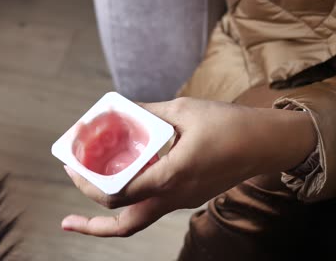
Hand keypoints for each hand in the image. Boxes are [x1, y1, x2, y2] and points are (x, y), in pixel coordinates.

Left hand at [61, 97, 315, 236]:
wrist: (266, 144)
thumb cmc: (229, 124)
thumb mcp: (183, 110)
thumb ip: (148, 113)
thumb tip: (119, 110)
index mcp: (173, 174)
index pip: (120, 194)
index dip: (90, 185)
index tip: (72, 167)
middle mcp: (175, 195)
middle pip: (126, 224)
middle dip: (92, 224)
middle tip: (69, 216)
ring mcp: (182, 200)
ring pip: (139, 220)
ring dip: (109, 218)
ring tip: (85, 209)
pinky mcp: (187, 196)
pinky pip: (152, 205)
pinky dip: (130, 199)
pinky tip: (121, 178)